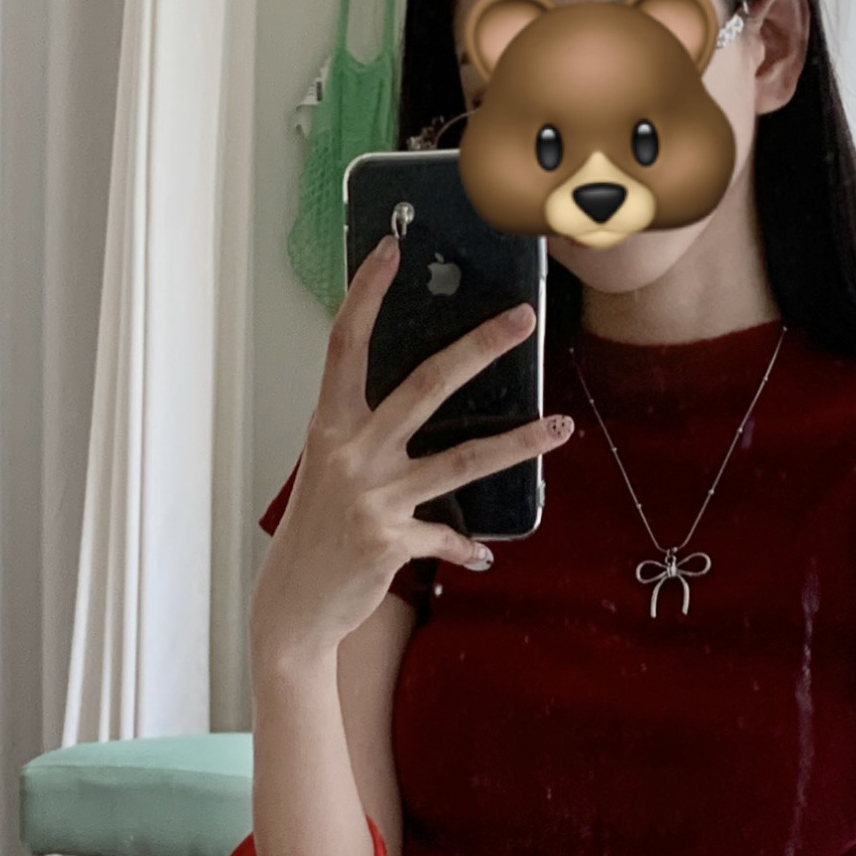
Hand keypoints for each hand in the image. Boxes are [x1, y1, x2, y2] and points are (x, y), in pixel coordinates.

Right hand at [249, 236, 573, 669]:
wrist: (293, 607)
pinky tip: (482, 554)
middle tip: (523, 319)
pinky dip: (465, 546)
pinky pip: (447, 536)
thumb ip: (367, 437)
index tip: (391, 249)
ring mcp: (373, 497)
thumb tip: (423, 404)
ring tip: (562, 428)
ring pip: (461, 461)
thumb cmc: (315, 533)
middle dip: (480, 347)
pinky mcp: (392, 541)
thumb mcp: (329, 471)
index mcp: (329, 427)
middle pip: (426, 385)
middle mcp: (350, 454)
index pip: (346, 344)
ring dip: (519, 444)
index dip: (366, 292)